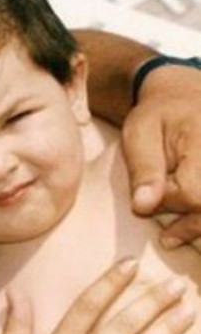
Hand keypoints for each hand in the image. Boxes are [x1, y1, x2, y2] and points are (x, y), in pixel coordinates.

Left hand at [122, 63, 200, 247]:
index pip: (194, 193)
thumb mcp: (139, 133)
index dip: (169, 204)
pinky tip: (191, 224)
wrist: (186, 99)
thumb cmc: (158, 116)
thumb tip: (143, 208)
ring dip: (198, 224)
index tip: (149, 198)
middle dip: (187, 220)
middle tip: (165, 224)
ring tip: (174, 234)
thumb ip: (143, 169)